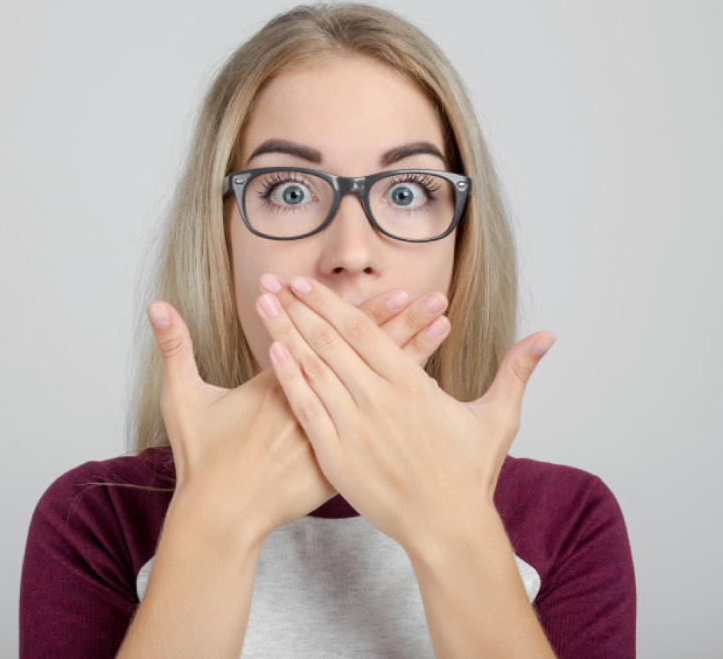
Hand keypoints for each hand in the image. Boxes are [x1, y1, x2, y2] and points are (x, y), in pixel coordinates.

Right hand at [145, 286, 453, 542]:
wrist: (219, 515)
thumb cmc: (201, 458)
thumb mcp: (181, 398)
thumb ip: (174, 347)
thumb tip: (156, 305)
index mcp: (281, 385)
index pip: (331, 342)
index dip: (363, 317)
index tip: (394, 292)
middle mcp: (313, 406)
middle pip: (364, 361)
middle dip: (401, 327)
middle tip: (434, 300)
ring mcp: (328, 436)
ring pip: (376, 391)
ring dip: (411, 359)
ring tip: (441, 331)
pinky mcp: (335, 462)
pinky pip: (376, 429)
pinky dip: (400, 408)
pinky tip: (427, 391)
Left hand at [254, 273, 555, 553]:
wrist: (448, 528)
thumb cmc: (470, 475)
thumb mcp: (497, 419)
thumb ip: (516, 371)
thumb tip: (546, 336)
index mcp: (412, 386)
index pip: (363, 331)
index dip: (331, 303)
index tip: (307, 283)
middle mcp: (379, 400)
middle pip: (330, 342)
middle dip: (299, 308)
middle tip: (273, 282)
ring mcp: (355, 427)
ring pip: (313, 369)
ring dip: (286, 334)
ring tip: (264, 307)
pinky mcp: (338, 455)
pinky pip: (307, 410)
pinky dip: (289, 380)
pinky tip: (272, 355)